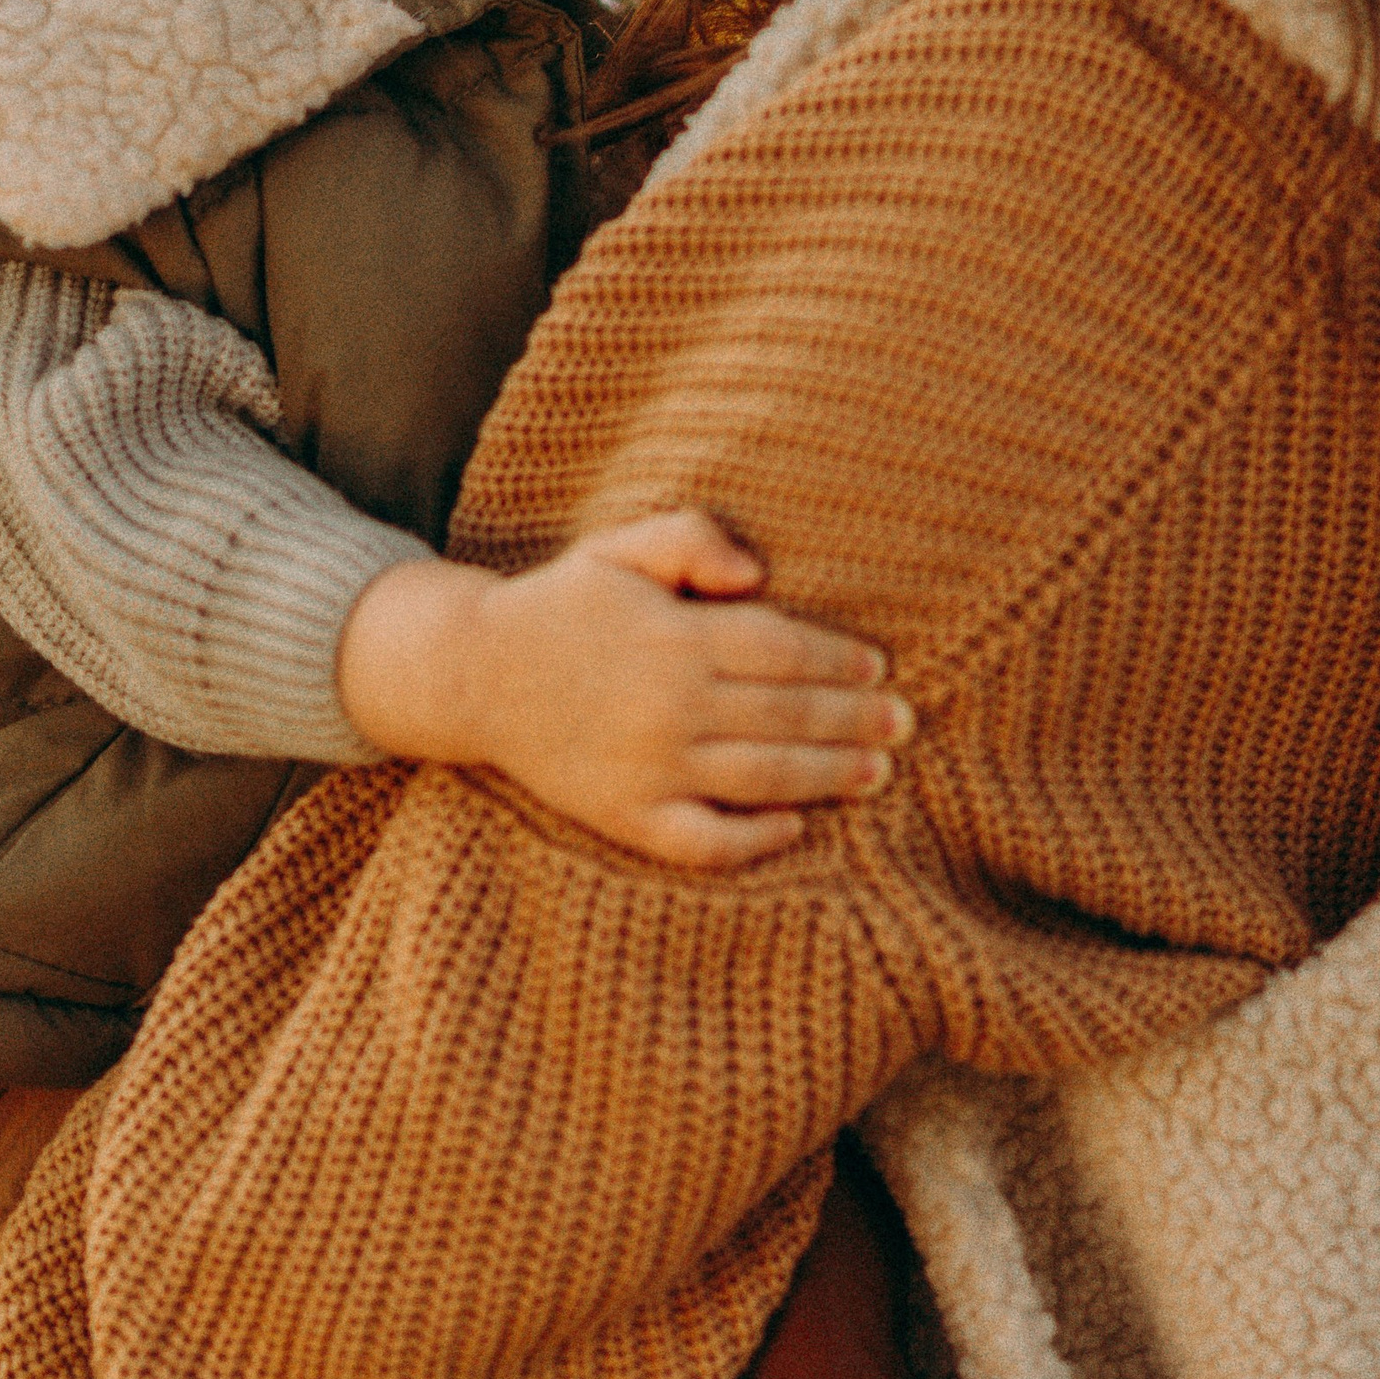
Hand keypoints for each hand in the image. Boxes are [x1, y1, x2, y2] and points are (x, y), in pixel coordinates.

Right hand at [335, 512, 911, 870]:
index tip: (880, 667)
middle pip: (786, 715)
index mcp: (672, 635)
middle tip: (904, 723)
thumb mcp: (618, 547)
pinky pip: (705, 841)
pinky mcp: (627, 817)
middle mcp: (668, 705)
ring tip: (877, 772)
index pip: (781, 648)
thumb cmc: (562, 606)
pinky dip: (755, 839)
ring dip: (830, 776)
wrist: (475, 675)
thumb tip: (760, 574)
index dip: (839, 659)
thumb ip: (692, 537)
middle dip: (855, 720)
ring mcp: (649, 768)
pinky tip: (796, 827)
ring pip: (763, 777)